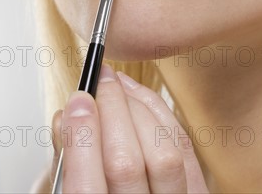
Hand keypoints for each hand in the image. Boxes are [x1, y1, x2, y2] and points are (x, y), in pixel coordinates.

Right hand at [51, 64, 209, 192]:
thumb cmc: (93, 188)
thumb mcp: (65, 187)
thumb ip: (65, 158)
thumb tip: (67, 114)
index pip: (86, 188)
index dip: (82, 137)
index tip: (78, 99)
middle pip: (127, 165)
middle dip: (113, 110)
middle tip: (100, 79)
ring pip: (164, 155)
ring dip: (139, 107)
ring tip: (118, 83)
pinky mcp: (196, 192)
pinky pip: (184, 147)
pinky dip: (159, 112)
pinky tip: (138, 93)